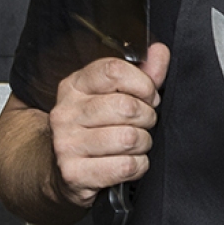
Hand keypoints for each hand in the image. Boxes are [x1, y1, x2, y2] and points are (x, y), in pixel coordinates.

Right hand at [46, 43, 170, 206]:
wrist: (63, 172)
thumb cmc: (96, 130)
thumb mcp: (115, 96)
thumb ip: (141, 74)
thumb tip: (159, 51)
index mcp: (74, 86)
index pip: (114, 70)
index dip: (143, 84)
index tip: (149, 96)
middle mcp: (65, 112)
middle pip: (126, 106)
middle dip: (147, 117)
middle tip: (143, 124)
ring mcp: (66, 143)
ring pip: (129, 139)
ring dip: (143, 144)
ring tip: (135, 145)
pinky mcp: (73, 173)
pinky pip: (126, 166)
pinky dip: (138, 167)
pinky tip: (128, 164)